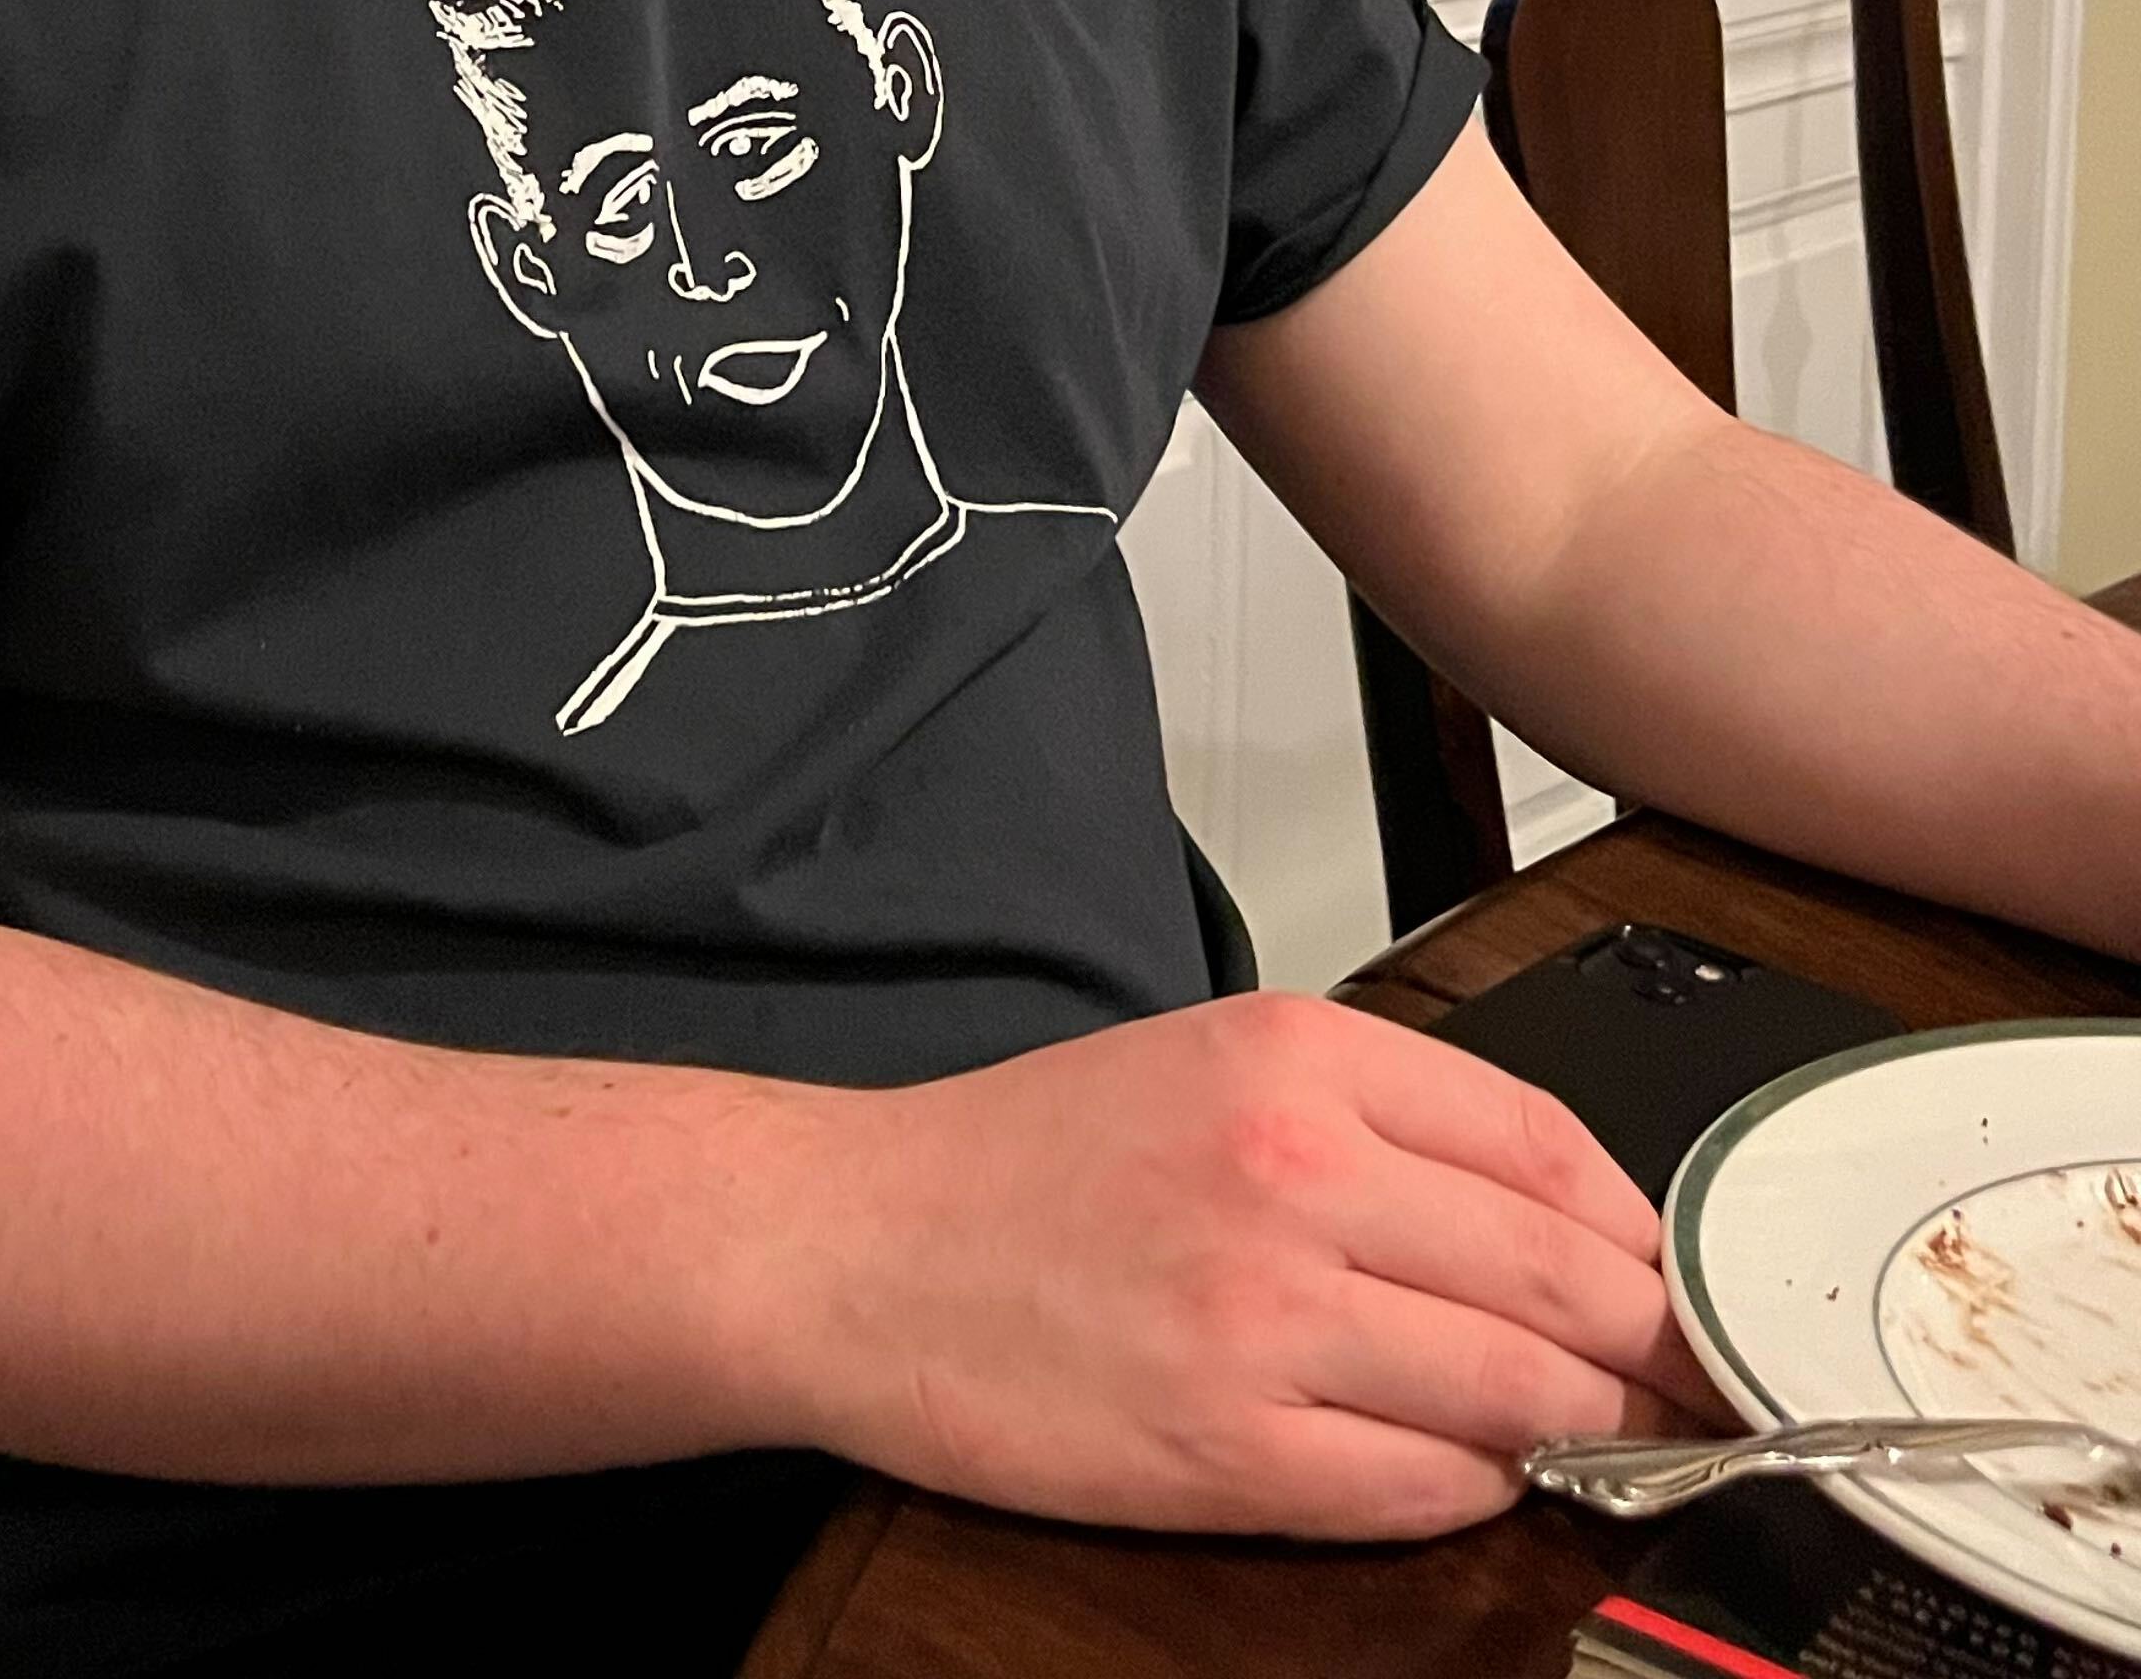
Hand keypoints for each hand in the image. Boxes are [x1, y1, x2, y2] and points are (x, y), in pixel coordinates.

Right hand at [792, 990, 1713, 1540]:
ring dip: (1577, 1429)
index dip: (1643, 1235)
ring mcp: (1265, 1317)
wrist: (858, 1246)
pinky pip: (1423, 1491)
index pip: (1552, 1150)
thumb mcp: (1213, 1063)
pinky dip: (1469, 1491)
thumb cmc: (1026, 1159)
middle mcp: (1296, 1173)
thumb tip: (1554, 1213)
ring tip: (1586, 1435)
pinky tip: (1456, 1468)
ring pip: (1518, 1394)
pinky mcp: (1229, 1449)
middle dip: (1651, 1348)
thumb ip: (1380, 1117)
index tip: (1676, 1280)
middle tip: (1690, 1385)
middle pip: (1566, 1279)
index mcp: (1298, 1057)